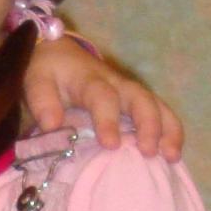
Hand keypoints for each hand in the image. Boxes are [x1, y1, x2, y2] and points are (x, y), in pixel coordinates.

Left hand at [24, 37, 183, 160]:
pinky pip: (159, 113)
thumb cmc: (48, 72)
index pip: (103, 97)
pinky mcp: (135, 102)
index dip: (108, 119)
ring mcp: (129, 92)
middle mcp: (116, 84)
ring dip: (167, 129)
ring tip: (172, 157)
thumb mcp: (37, 82)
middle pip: (140, 99)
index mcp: (90, 81)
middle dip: (149, 125)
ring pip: (156, 105)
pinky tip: (173, 156)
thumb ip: (43, 102)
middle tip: (150, 152)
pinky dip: (169, 132)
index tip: (111, 144)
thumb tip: (52, 125)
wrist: (58, 53)